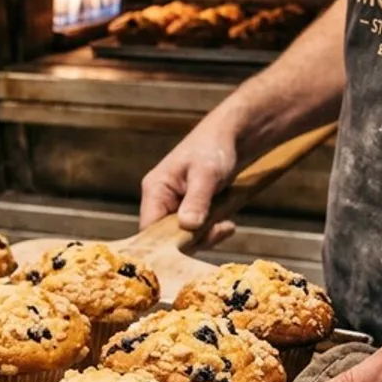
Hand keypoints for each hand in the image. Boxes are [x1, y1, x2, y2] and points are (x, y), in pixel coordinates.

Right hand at [139, 115, 239, 242]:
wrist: (233, 136)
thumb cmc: (214, 148)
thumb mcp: (206, 174)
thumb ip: (196, 200)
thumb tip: (188, 226)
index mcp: (155, 190)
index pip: (149, 229)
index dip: (166, 243)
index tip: (193, 245)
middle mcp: (160, 200)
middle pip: (166, 237)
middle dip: (194, 240)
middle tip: (219, 230)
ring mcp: (175, 206)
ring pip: (183, 236)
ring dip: (206, 236)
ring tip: (226, 225)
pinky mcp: (189, 210)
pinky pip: (195, 231)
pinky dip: (211, 231)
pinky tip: (226, 223)